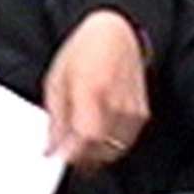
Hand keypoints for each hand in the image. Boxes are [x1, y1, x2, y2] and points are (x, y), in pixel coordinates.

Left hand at [44, 9, 150, 172]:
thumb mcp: (57, 81)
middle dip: (81, 159)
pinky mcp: (142, 116)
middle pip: (100, 151)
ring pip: (113, 151)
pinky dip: (109, 146)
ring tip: (81, 144)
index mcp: (91, 92)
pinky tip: (98, 136)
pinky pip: (124, 143)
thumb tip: (52, 148)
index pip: (85, 139)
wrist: (116, 34)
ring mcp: (131, 111)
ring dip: (95, 155)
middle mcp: (115, 103)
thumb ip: (55, 120)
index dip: (71, 155)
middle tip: (67, 154)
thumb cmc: (85, 52)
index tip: (58, 157)